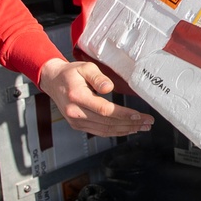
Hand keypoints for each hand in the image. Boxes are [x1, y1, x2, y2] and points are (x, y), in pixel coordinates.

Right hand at [38, 58, 153, 136]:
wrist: (53, 82)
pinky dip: (115, 132)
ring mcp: (76, 121)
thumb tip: (110, 88)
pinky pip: (99, 132)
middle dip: (130, 124)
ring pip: (105, 130)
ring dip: (126, 130)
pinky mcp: (78, 125)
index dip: (123, 114)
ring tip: (142, 127)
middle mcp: (75, 112)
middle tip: (148, 122)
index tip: (138, 115)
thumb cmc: (70, 73)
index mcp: (77, 97)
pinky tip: (128, 129)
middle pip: (107, 123)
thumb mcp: (85, 68)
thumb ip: (98, 77)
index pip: (104, 110)